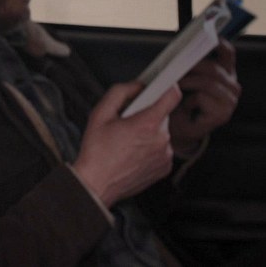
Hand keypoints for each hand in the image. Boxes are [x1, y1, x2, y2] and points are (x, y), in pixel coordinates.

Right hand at [73, 82, 181, 207]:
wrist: (97, 183)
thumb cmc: (96, 152)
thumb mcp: (99, 114)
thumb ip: (119, 92)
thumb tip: (136, 86)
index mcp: (147, 124)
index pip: (172, 96)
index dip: (167, 87)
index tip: (162, 86)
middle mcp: (161, 139)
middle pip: (162, 115)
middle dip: (147, 114)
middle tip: (127, 123)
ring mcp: (165, 155)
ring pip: (161, 132)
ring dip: (149, 132)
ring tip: (127, 141)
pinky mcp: (165, 167)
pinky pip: (162, 148)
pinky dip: (150, 147)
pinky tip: (132, 153)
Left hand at [170, 39, 240, 154]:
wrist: (179, 128)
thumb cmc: (179, 101)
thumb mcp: (183, 78)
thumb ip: (187, 64)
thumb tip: (182, 48)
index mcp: (224, 73)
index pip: (227, 53)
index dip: (219, 43)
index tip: (207, 36)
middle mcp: (231, 84)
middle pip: (212, 67)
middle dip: (190, 66)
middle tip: (174, 69)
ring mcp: (230, 99)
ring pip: (206, 81)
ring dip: (186, 83)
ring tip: (176, 87)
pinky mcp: (223, 113)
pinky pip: (201, 97)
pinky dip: (188, 101)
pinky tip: (187, 107)